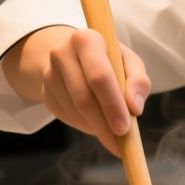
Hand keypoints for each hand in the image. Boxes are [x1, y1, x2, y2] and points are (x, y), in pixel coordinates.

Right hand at [5, 26, 151, 157]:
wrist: (74, 56)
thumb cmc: (109, 59)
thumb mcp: (128, 62)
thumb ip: (138, 82)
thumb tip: (135, 108)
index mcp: (86, 40)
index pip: (99, 77)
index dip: (112, 105)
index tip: (124, 128)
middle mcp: (62, 54)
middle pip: (84, 99)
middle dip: (104, 125)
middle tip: (120, 144)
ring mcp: (49, 75)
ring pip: (75, 112)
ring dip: (97, 128)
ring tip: (113, 132)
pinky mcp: (45, 93)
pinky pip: (68, 118)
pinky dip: (86, 126)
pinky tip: (97, 122)